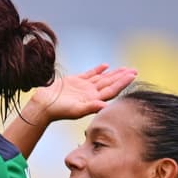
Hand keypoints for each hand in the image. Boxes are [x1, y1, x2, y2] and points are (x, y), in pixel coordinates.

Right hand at [21, 64, 137, 126]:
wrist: (43, 105)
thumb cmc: (58, 111)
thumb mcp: (75, 110)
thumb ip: (91, 107)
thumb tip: (105, 106)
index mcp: (92, 100)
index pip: (111, 90)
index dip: (122, 83)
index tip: (133, 75)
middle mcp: (90, 93)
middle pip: (109, 83)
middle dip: (122, 77)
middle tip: (134, 70)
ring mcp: (83, 87)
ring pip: (102, 78)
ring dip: (113, 74)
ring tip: (125, 69)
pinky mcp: (75, 81)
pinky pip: (89, 74)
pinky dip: (98, 70)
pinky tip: (105, 66)